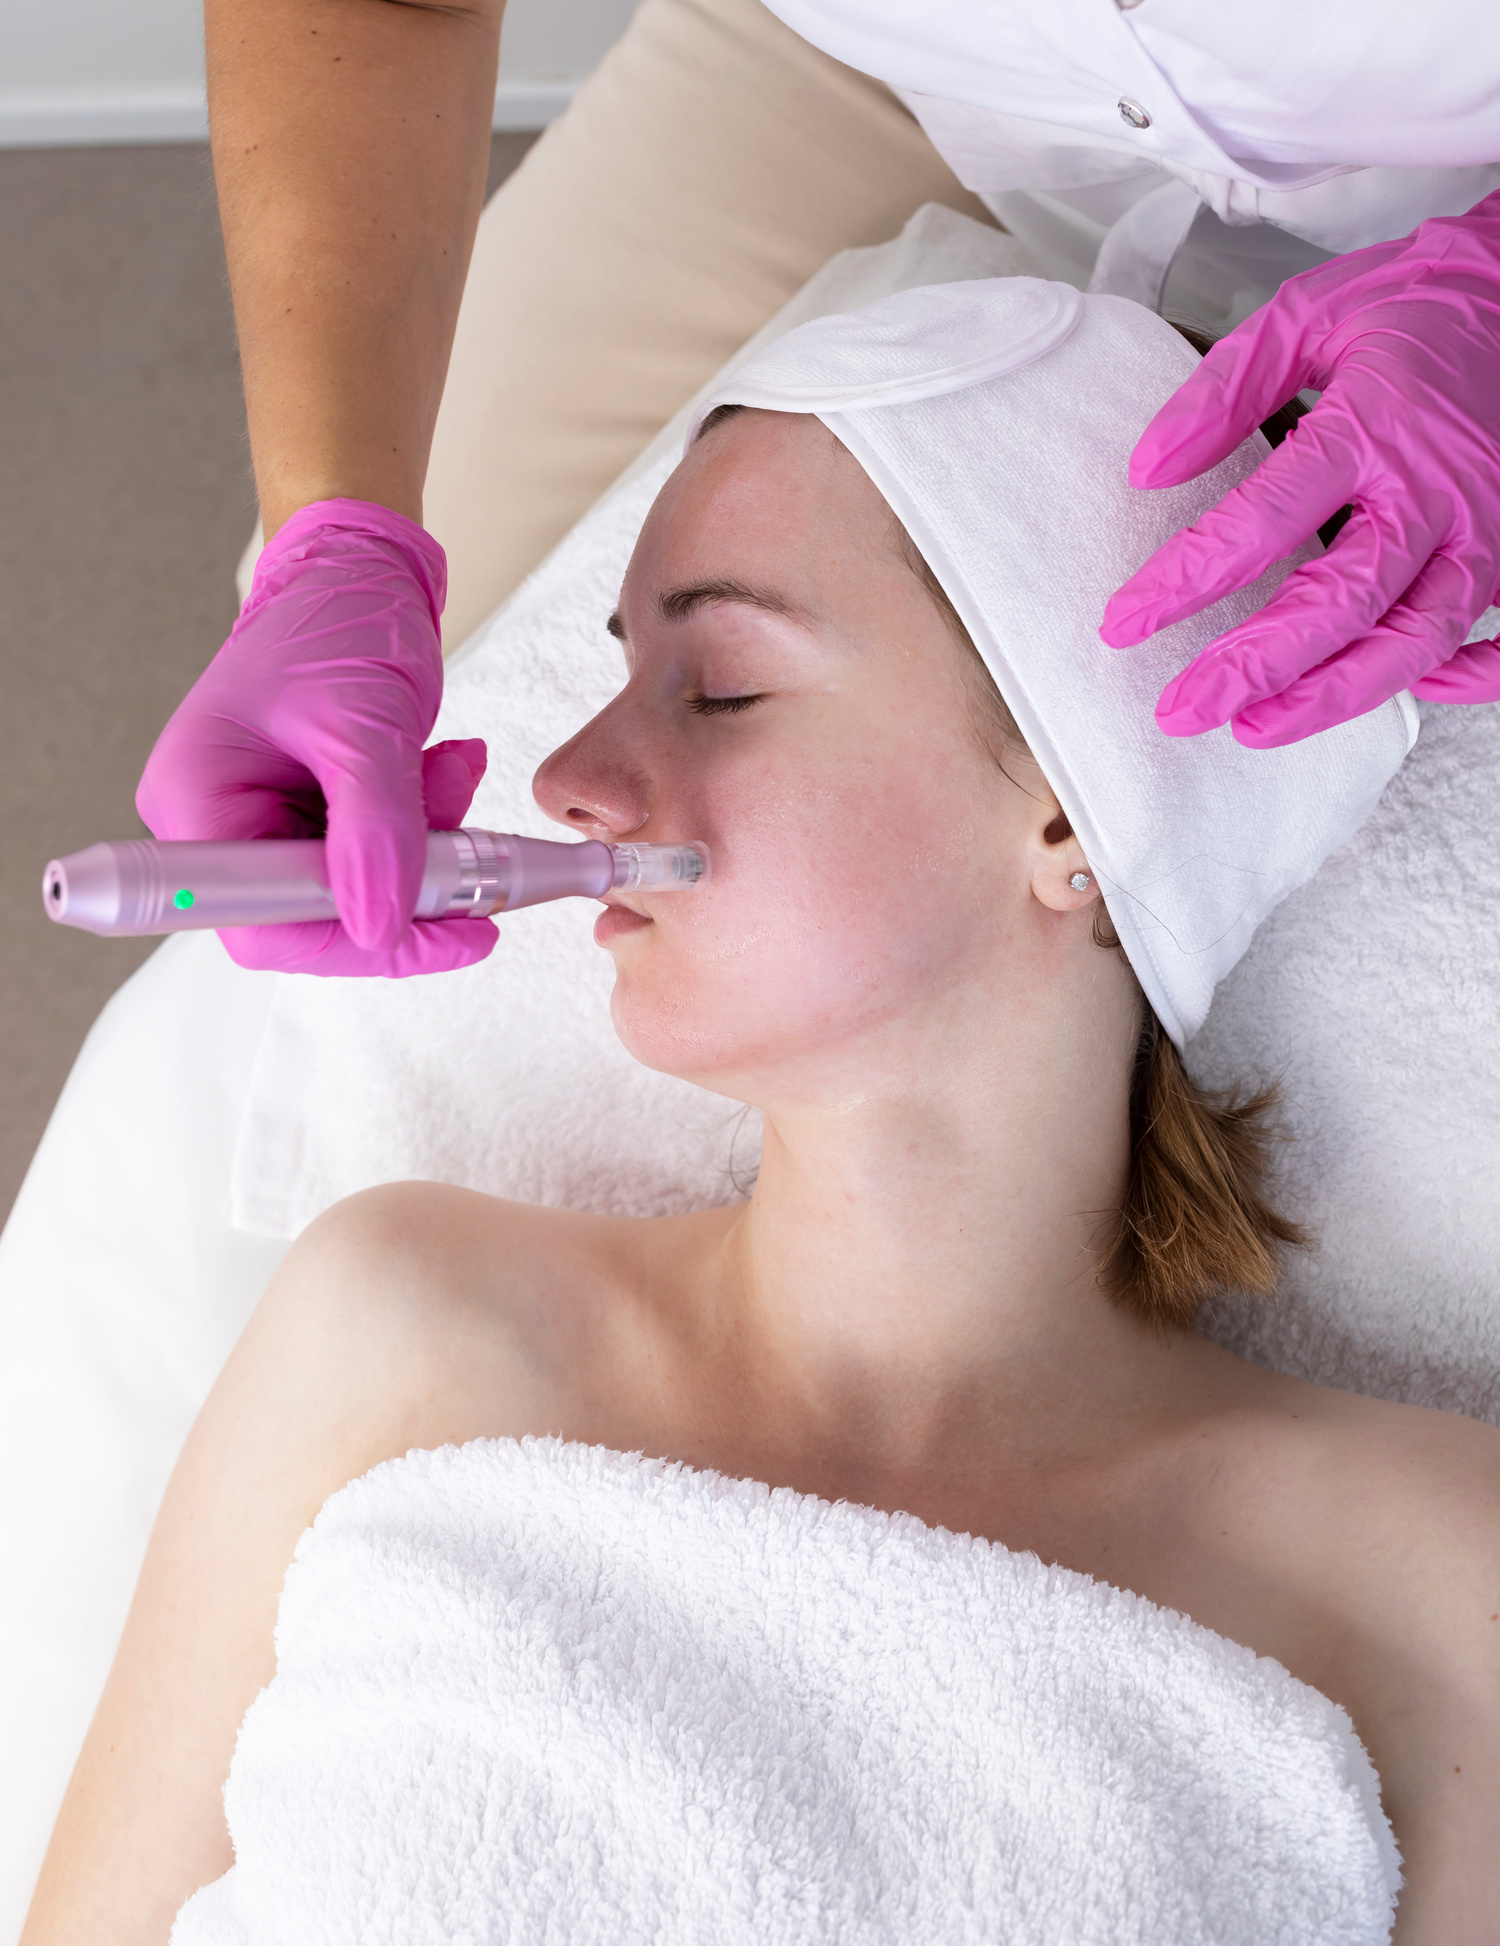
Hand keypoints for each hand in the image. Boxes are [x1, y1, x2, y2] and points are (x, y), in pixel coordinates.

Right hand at [137, 499, 497, 975]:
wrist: (356, 570)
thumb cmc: (336, 619)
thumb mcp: (366, 726)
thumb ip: (377, 832)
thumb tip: (384, 929)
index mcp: (197, 799)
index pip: (262, 925)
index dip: (357, 943)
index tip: (449, 933)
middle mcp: (216, 821)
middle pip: (313, 917)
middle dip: (405, 884)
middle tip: (475, 860)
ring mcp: (262, 820)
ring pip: (358, 886)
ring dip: (425, 844)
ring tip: (453, 770)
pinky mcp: (306, 815)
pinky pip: (374, 853)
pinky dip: (423, 821)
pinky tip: (443, 763)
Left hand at [1100, 190, 1499, 746]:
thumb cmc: (1412, 305)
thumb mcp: (1304, 317)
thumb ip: (1223, 392)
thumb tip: (1147, 468)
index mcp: (1375, 425)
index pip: (1265, 520)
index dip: (1187, 580)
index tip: (1124, 621)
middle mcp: (1437, 490)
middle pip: (1342, 602)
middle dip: (1255, 667)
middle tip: (1182, 709)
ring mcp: (1490, 530)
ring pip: (1416, 640)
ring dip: (1333, 695)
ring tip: (1255, 727)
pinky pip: (1497, 643)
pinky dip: (1456, 683)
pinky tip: (1393, 698)